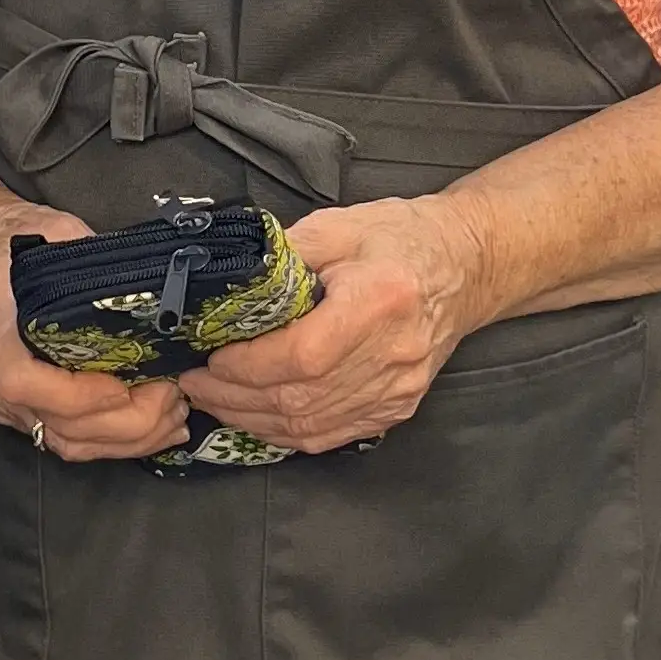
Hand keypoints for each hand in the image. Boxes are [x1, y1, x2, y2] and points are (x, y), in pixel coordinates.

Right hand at [0, 179, 188, 465]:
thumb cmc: (21, 237)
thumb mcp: (58, 233)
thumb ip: (95, 268)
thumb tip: (157, 298)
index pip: (21, 378)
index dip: (77, 395)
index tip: (124, 385)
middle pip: (52, 420)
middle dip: (123, 421)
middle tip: (171, 398)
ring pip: (60, 440)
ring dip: (123, 439)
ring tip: (170, 417)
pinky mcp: (10, 408)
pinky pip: (59, 439)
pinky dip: (107, 441)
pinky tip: (148, 427)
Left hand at [179, 194, 491, 452]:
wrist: (466, 266)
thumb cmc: (401, 239)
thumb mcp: (338, 225)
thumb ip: (282, 256)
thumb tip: (228, 287)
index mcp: (381, 300)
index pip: (303, 354)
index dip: (248, 365)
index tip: (210, 356)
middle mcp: (394, 354)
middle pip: (301, 398)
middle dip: (235, 396)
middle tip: (194, 383)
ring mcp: (399, 389)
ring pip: (311, 425)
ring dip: (252, 419)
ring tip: (214, 400)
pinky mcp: (398, 408)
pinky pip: (331, 434)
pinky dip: (285, 431)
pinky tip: (256, 415)